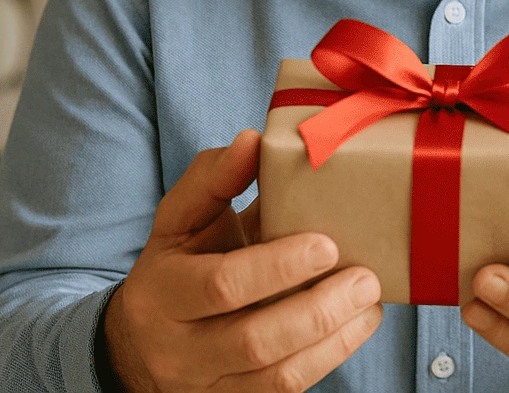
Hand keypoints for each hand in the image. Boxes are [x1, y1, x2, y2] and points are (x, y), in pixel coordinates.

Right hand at [102, 130, 382, 391]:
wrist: (137, 344)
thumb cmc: (176, 263)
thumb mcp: (179, 217)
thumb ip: (213, 177)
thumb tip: (252, 140)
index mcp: (163, 291)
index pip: (223, 285)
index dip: (279, 266)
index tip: (327, 244)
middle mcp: (178, 348)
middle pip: (255, 340)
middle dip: (319, 309)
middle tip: (366, 278)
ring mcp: (205, 385)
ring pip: (276, 377)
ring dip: (334, 339)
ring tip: (371, 301)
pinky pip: (284, 392)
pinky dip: (329, 359)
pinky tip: (357, 326)